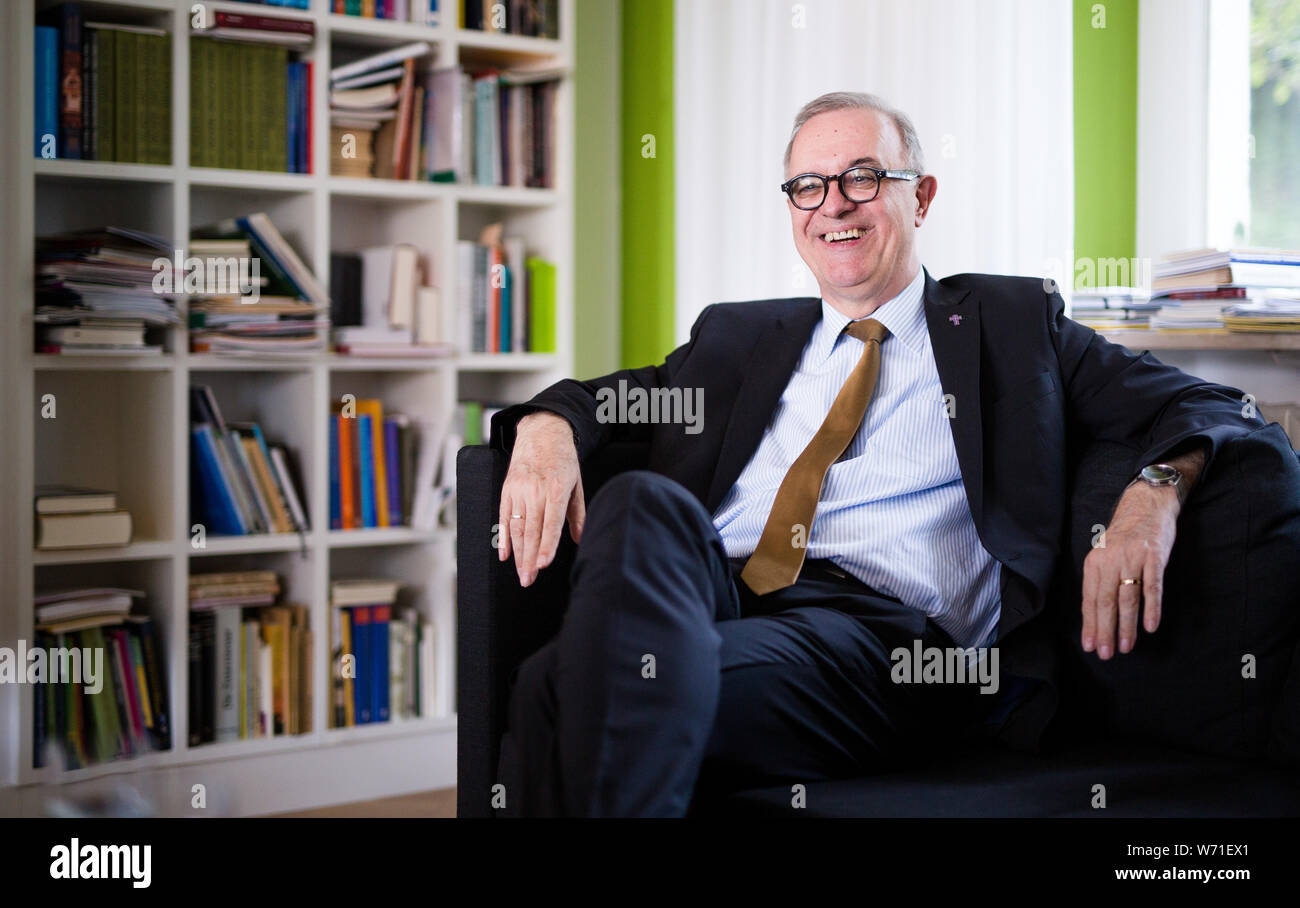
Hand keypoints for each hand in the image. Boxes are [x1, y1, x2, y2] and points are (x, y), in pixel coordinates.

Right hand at [498, 411, 584, 586]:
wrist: (541, 431)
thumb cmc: (562, 458)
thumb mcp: (577, 482)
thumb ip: (578, 513)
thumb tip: (580, 538)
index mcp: (557, 488)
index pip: (551, 522)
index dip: (547, 545)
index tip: (543, 564)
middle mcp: (535, 490)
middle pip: (532, 530)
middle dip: (530, 558)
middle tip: (529, 580)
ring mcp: (518, 490)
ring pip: (517, 528)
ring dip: (518, 554)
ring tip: (522, 573)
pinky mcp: (507, 490)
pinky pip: (503, 518)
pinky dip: (504, 538)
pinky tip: (505, 555)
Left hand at [1080, 482, 1178, 659]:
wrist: (1147, 505)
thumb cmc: (1125, 537)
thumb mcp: (1105, 555)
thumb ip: (1100, 581)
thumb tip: (1095, 616)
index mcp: (1094, 562)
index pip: (1089, 599)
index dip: (1089, 624)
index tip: (1089, 646)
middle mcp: (1110, 560)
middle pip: (1105, 601)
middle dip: (1105, 630)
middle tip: (1106, 653)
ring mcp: (1133, 558)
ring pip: (1127, 598)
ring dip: (1126, 625)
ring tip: (1126, 647)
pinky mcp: (1154, 557)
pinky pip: (1152, 587)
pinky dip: (1151, 608)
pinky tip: (1150, 627)